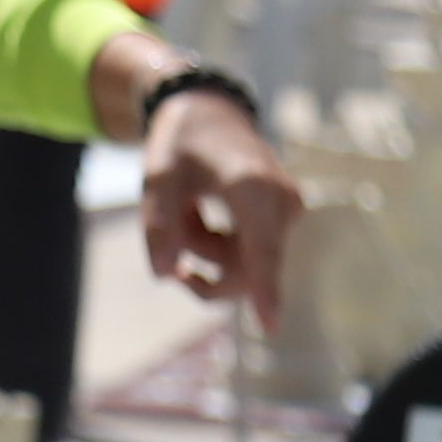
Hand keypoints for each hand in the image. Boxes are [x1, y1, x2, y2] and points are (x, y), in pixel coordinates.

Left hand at [138, 86, 303, 331]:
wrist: (208, 115)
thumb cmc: (181, 145)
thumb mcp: (156, 179)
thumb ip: (157, 225)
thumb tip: (164, 275)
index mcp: (252, 186)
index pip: (260, 247)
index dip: (264, 288)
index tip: (269, 326)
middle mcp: (280, 202)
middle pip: (243, 270)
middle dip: (200, 261)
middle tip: (169, 227)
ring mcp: (286, 214)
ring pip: (240, 268)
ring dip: (202, 251)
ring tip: (185, 210)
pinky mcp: (281, 223)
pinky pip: (245, 258)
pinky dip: (213, 246)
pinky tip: (199, 214)